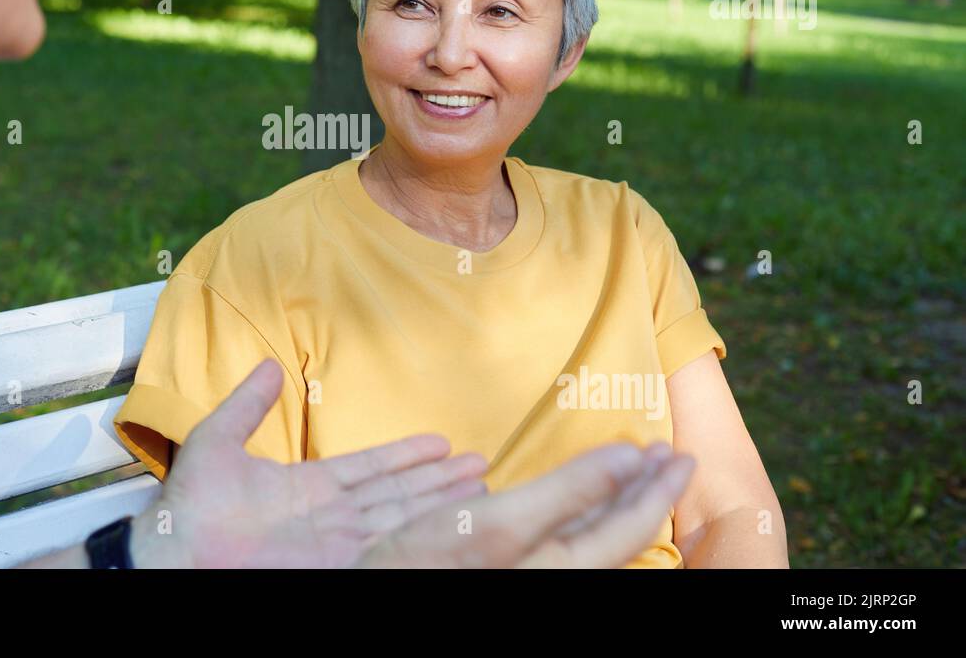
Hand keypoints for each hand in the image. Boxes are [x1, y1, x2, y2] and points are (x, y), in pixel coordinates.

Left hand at [128, 360, 487, 567]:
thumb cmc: (188, 509)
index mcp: (307, 488)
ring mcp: (338, 545)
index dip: (405, 454)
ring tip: (480, 483)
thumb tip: (266, 365)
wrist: (176, 555)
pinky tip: (451, 519)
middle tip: (480, 463)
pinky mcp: (339, 565)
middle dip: (439, 479)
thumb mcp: (217, 441)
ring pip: (402, 516)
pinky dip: (422, 531)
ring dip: (441, 500)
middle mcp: (330, 518)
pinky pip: (388, 543)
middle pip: (398, 493)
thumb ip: (246, 405)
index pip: (369, 468)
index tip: (440, 441)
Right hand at [355, 442, 694, 567]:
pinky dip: (569, 511)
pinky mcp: (494, 562)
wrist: (360, 585)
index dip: (657, 489)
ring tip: (624, 469)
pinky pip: (551, 537)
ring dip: (607, 498)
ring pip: (582, 537)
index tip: (679, 453)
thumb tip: (634, 458)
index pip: (628, 526)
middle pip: (609, 532)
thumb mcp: (498, 525)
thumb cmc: (427, 566)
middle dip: (640, 491)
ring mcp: (521, 569)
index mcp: (559, 566)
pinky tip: (554, 499)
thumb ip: (568, 492)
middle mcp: (547, 572)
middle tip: (664, 455)